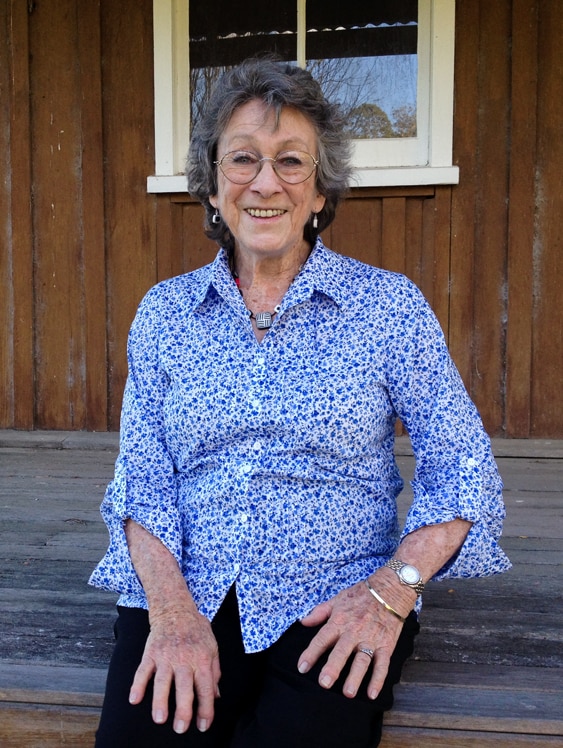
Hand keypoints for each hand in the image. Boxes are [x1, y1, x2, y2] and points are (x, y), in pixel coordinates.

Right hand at [129, 605, 220, 733]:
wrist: (175, 609)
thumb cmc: (196, 630)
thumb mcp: (212, 647)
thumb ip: (214, 672)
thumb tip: (216, 696)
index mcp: (202, 659)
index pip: (206, 688)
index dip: (206, 709)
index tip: (203, 725)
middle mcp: (184, 659)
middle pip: (184, 687)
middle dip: (183, 710)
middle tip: (181, 728)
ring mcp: (166, 656)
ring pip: (162, 681)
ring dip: (160, 700)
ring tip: (160, 718)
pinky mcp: (151, 653)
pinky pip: (142, 670)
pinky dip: (137, 685)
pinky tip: (134, 699)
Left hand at [297, 578, 410, 699]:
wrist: (389, 590)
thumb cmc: (360, 595)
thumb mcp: (337, 599)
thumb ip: (319, 612)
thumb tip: (303, 622)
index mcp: (339, 621)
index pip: (322, 639)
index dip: (311, 653)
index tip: (301, 668)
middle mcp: (353, 632)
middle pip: (341, 652)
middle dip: (333, 668)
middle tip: (324, 683)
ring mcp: (370, 640)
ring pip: (362, 661)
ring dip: (355, 677)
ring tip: (348, 693)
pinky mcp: (386, 645)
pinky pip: (382, 664)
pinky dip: (378, 679)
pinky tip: (372, 694)